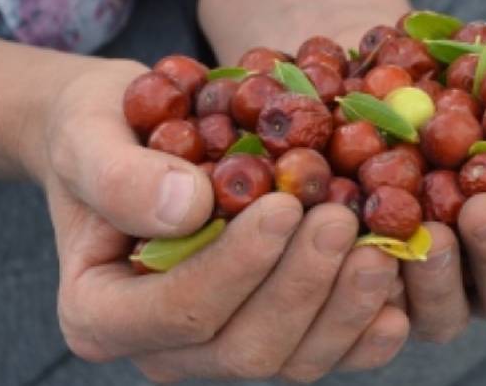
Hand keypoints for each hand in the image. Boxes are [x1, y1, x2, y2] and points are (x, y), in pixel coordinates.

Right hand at [29, 62, 408, 382]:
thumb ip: (119, 174)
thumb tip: (187, 207)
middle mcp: (162, 349)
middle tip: (342, 220)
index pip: (180, 312)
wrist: (128, 131)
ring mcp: (218, 349)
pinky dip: (364, 328)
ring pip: (292, 359)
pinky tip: (398, 292)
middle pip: (245, 350)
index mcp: (100, 313)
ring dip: (344, 308)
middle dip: (301, 288)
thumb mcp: (86, 131)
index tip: (284, 205)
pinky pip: (324, 352)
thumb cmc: (100, 127)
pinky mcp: (269, 332)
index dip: (238, 266)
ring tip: (382, 245)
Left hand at [401, 55, 485, 342]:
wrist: (378, 85)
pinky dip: (377, 285)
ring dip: (443, 278)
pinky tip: (368, 250)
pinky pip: (379, 314)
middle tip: (484, 207)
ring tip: (432, 235)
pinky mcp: (379, 302)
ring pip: (450, 316)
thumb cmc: (467, 84)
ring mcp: (436, 296)